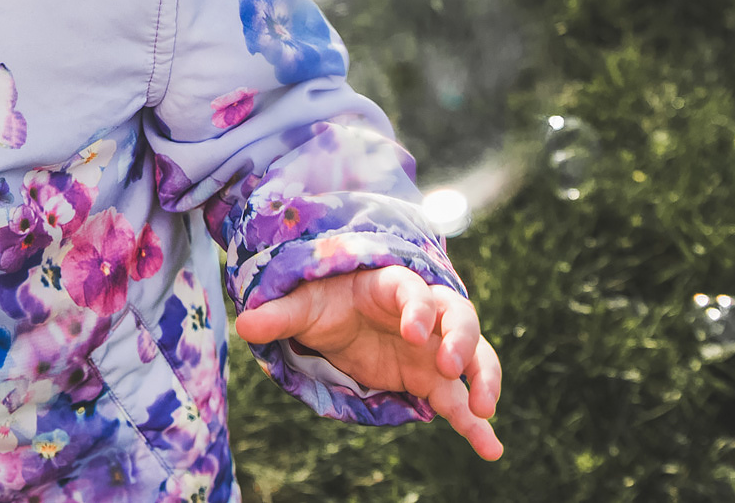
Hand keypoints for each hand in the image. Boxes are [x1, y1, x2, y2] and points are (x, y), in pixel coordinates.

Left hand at [235, 266, 502, 460]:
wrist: (337, 318)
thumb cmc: (325, 301)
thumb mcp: (302, 305)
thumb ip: (280, 314)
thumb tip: (244, 323)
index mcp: (392, 285)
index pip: (413, 290)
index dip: (418, 308)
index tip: (412, 331)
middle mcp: (424, 313)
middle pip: (458, 317)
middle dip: (460, 340)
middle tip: (450, 366)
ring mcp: (433, 347)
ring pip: (473, 356)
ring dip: (483, 378)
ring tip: (484, 410)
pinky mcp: (432, 379)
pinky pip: (460, 400)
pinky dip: (475, 424)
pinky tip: (490, 449)